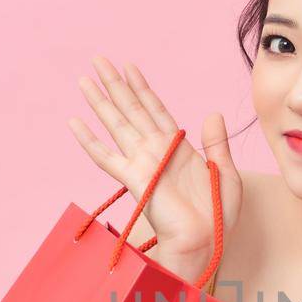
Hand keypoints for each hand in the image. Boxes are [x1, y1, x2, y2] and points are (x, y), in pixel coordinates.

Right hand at [68, 55, 241, 283]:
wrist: (205, 241)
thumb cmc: (216, 216)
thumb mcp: (226, 172)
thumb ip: (217, 143)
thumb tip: (213, 114)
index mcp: (178, 147)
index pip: (155, 109)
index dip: (142, 87)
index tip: (129, 66)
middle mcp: (156, 150)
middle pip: (131, 109)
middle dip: (115, 84)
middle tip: (99, 60)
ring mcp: (142, 163)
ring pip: (117, 124)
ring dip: (100, 102)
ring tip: (84, 80)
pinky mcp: (134, 179)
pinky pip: (106, 156)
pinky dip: (90, 140)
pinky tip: (75, 122)